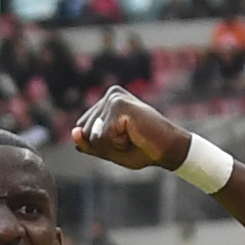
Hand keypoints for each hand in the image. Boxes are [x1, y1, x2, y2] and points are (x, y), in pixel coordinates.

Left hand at [69, 87, 190, 171]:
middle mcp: (110, 95)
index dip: (101, 144)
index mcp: (107, 102)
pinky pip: (103, 136)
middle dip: (106, 145)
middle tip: (131, 139)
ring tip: (133, 136)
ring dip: (113, 144)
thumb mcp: (109, 150)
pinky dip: (118, 143)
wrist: (171, 149)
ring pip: (94, 135)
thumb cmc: (143, 149)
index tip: (124, 140)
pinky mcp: (119, 104)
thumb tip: (74, 133)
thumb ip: (89, 144)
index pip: (83, 129)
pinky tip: (134, 135)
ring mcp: (114, 97)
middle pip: (86, 131)